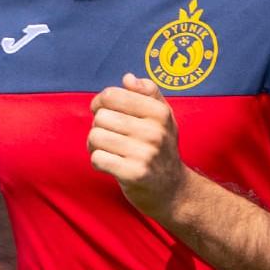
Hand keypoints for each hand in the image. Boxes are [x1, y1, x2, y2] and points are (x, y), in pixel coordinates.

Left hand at [88, 73, 187, 216]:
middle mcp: (154, 131)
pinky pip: (97, 158)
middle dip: (99, 127)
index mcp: (159, 112)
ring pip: (95, 137)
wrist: (174, 191)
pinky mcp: (133, 174)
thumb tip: (128, 78)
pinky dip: (98, 161)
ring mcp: (145, 153)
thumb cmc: (162, 149)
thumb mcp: (163, 117)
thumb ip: (149, 92)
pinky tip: (110, 164)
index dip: (100, 102)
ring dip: (95, 145)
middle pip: (100, 117)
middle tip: (110, 137)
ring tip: (109, 150)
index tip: (103, 112)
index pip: (111, 95)